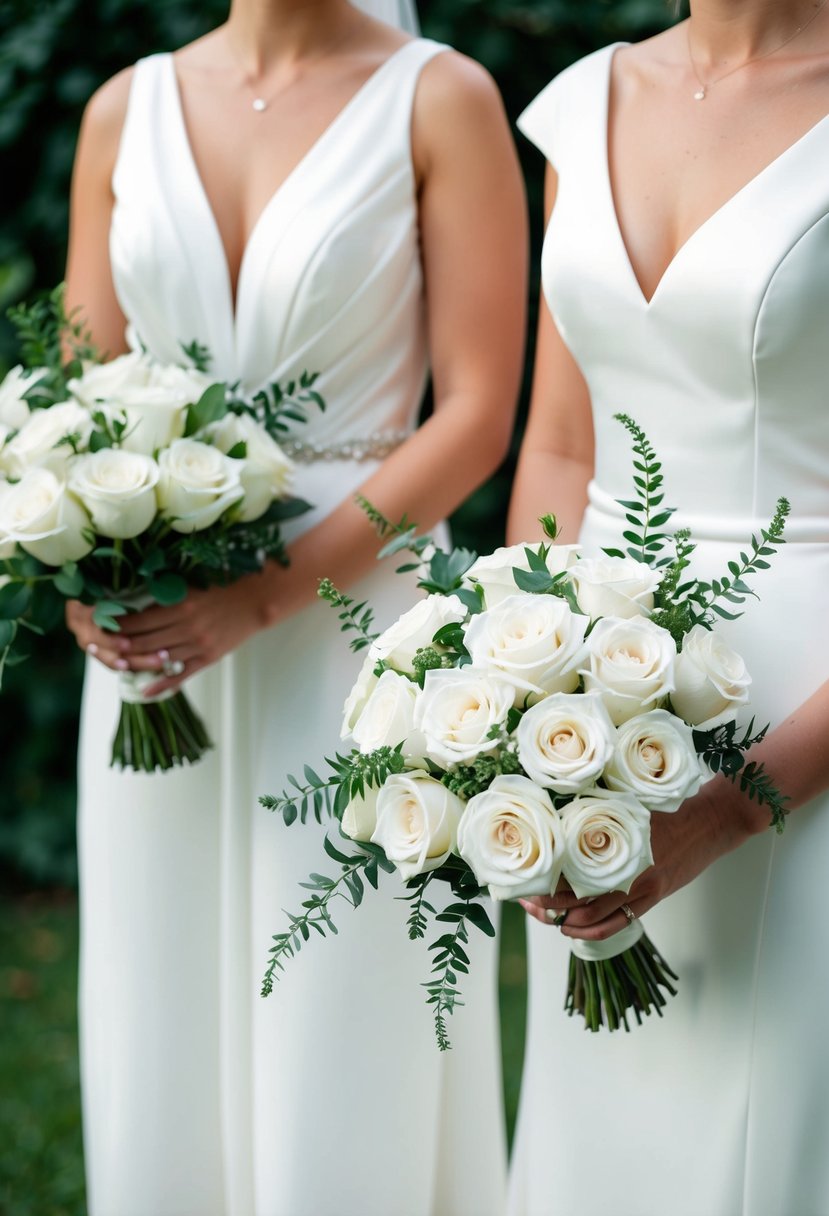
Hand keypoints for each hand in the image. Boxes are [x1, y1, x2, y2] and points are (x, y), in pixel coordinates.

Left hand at [66, 575, 270, 693]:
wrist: (254, 601)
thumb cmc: (220, 589)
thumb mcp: (190, 586)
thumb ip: (165, 596)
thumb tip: (133, 604)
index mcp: (180, 606)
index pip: (138, 620)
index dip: (116, 626)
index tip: (99, 625)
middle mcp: (187, 627)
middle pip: (143, 642)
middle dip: (117, 646)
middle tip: (97, 646)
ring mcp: (198, 645)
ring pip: (158, 659)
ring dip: (134, 663)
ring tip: (114, 663)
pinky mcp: (208, 658)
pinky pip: (180, 675)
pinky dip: (161, 684)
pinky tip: (144, 689)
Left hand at [520, 779, 753, 939]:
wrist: (711, 821)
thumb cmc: (669, 808)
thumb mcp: (630, 805)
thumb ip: (599, 815)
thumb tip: (560, 817)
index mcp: (615, 842)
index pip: (569, 868)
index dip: (544, 878)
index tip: (524, 880)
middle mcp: (625, 868)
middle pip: (576, 896)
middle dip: (546, 903)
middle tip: (526, 902)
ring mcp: (641, 887)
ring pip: (594, 915)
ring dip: (566, 921)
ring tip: (545, 917)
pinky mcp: (653, 898)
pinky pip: (618, 923)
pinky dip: (593, 930)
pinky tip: (574, 929)